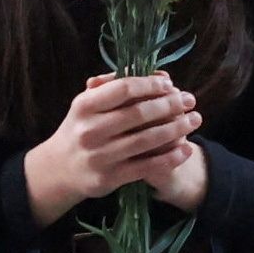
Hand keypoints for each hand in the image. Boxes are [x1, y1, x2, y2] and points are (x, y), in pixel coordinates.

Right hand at [25, 73, 203, 224]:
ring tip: (195, 120)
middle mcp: (89, 130)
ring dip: (176, 129)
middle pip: (138, 114)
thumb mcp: (88, 103)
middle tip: (190, 100)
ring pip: (146, 140)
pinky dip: (170, 158)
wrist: (59, 168)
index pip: (123, 89)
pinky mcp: (109, 178)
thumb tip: (157, 74)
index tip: (169, 84)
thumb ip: (116, 86)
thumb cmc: (81, 128)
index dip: (150, 85)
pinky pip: (146, 167)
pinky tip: (186, 149)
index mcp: (84, 106)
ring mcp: (99, 156)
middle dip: (169, 105)